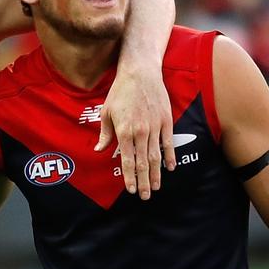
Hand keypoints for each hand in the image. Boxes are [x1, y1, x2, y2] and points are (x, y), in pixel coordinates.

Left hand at [95, 68, 175, 199]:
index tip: (131, 190)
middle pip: (143, 162)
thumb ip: (105, 134)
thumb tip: (98, 150)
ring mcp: (155, 126)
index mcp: (124, 131)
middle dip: (143, 181)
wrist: (140, 73)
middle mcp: (140, 131)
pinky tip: (170, 168)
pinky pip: (168, 142)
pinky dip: (170, 156)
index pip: (128, 160)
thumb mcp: (106, 112)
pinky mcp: (166, 120)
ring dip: (156, 173)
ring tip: (155, 187)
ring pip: (156, 156)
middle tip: (145, 196)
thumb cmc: (120, 92)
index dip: (130, 177)